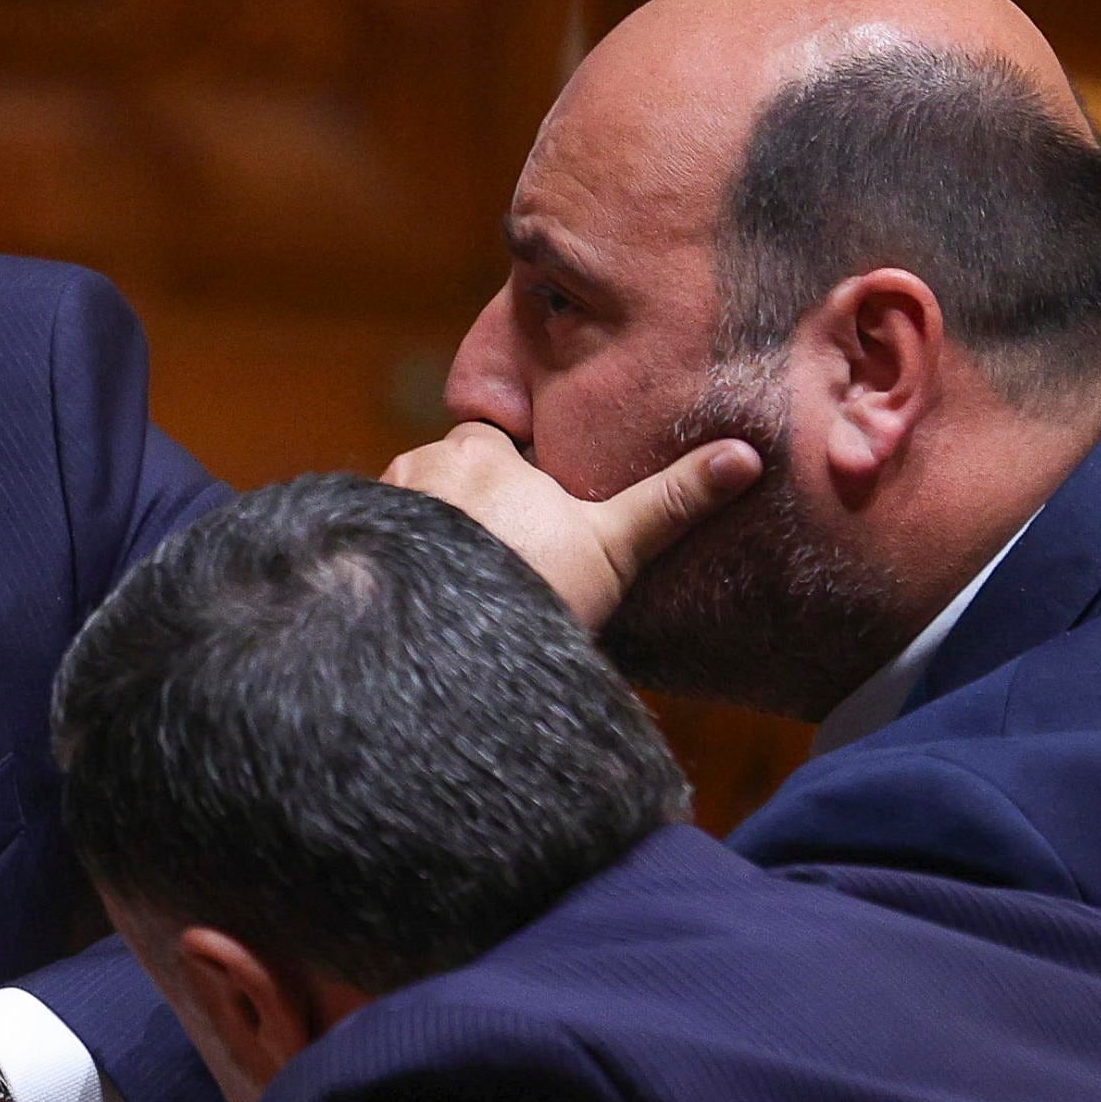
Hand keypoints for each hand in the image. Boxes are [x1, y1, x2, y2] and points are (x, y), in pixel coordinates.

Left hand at [379, 421, 759, 631]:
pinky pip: (377, 553)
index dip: (512, 474)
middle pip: (447, 477)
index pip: (491, 442)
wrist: (457, 659)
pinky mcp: (352, 562)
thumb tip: (748, 456)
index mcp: (477, 453)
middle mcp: (418, 469)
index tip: (528, 512)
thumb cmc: (537, 590)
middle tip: (499, 554)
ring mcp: (380, 515)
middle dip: (466, 507)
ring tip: (459, 583)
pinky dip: (395, 571)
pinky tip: (419, 604)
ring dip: (430, 539)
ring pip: (411, 514)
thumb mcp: (615, 544)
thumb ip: (673, 498)